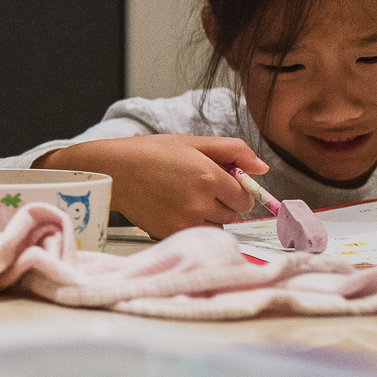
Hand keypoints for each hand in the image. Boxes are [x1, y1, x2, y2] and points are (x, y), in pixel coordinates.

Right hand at [40, 135, 268, 239]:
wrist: (113, 171)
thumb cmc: (151, 152)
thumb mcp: (193, 142)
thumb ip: (233, 150)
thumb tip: (262, 168)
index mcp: (209, 177)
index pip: (244, 196)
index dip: (236, 189)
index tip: (222, 183)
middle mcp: (201, 202)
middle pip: (233, 214)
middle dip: (223, 202)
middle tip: (199, 188)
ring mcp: (185, 221)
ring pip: (217, 226)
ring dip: (210, 216)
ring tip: (186, 199)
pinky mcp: (171, 233)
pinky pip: (198, 234)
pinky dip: (193, 225)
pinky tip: (176, 210)